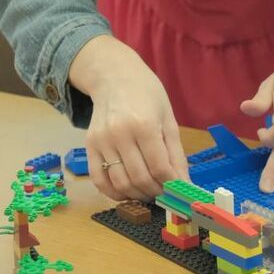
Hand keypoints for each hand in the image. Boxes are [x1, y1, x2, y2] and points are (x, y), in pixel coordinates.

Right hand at [78, 38, 187, 200]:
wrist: (115, 77)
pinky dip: (113, 193)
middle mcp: (120, 134)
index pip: (159, 167)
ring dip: (137, 195)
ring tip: (149, 193)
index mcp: (144, 125)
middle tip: (165, 194)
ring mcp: (101, 142)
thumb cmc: (148, 95)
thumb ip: (176, 154)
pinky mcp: (89, 146)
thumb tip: (184, 183)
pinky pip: (99, 180)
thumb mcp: (169, 119)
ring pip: (120, 183)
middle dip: (156, 192)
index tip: (179, 191)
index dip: (171, 184)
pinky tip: (127, 193)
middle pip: (140, 178)